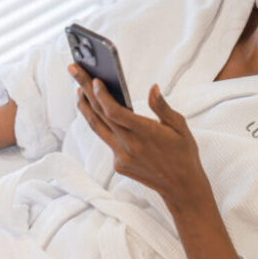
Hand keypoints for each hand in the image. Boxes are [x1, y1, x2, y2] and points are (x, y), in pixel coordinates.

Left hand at [68, 64, 210, 206]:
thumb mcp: (179, 126)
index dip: (101, 95)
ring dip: (85, 107)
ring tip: (78, 90)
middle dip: (84, 90)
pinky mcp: (118, 165)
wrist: (181, 188)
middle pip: (99, 114)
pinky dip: (100, 124)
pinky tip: (97, 112)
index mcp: (145, 133)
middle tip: (74, 70)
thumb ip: (162, 107)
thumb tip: (153, 87)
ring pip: (96, 128)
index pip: (114, 111)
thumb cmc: (183, 153)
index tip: (94, 79)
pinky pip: (106, 140)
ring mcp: (121, 157)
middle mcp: (128, 145)